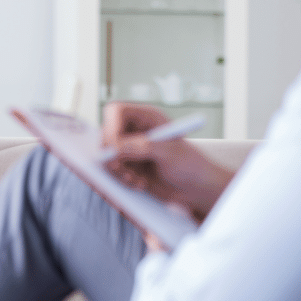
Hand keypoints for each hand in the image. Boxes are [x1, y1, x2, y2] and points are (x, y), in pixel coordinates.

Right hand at [102, 101, 233, 222]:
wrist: (194, 188)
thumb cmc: (189, 165)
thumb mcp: (169, 153)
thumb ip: (143, 147)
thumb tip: (117, 148)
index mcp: (146, 117)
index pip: (117, 112)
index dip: (111, 127)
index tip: (114, 147)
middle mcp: (135, 130)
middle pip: (106, 134)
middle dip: (112, 155)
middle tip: (122, 169)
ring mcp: (129, 148)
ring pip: (106, 155)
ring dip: (118, 170)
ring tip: (137, 180)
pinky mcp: (127, 165)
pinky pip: (112, 170)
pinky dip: (121, 179)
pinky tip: (140, 183)